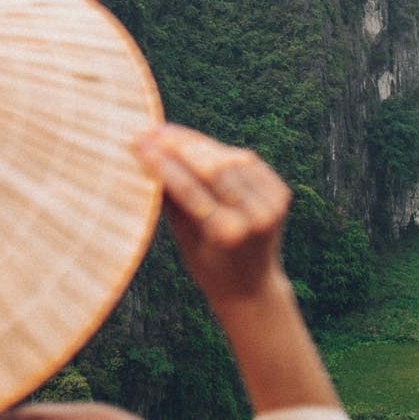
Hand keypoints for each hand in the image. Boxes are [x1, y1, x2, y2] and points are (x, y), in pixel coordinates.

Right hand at [131, 125, 292, 309]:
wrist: (253, 288)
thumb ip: (172, 200)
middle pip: (212, 167)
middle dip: (178, 145)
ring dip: (197, 144)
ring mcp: (272, 204)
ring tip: (168, 134)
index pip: (188, 188)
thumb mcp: (185, 240)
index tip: (138, 143)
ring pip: (230, 158)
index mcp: (227, 234)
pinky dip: (221, 151)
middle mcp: (254, 216)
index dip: (161, 162)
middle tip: (151, 131)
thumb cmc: (210, 268)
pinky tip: (197, 144)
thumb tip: (147, 159)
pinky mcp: (280, 193)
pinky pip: (247, 162)